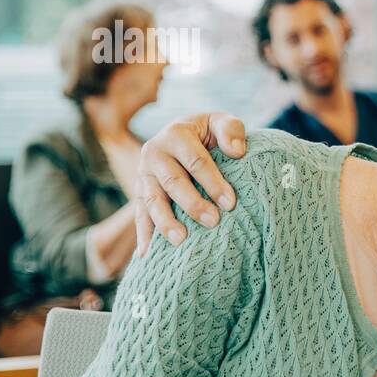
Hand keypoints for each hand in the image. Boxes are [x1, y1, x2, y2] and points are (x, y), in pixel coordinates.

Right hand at [135, 112, 246, 256]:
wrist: (183, 135)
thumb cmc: (208, 133)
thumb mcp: (220, 122)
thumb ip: (231, 130)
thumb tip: (237, 152)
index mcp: (175, 134)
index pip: (196, 162)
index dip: (213, 182)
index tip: (230, 203)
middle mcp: (154, 153)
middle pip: (173, 182)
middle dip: (193, 204)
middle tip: (213, 222)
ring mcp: (143, 173)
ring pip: (151, 199)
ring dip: (165, 221)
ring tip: (181, 240)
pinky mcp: (139, 191)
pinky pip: (139, 214)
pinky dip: (142, 235)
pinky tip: (146, 254)